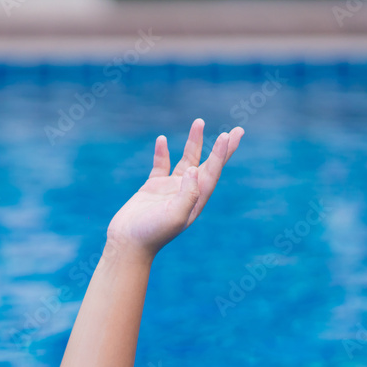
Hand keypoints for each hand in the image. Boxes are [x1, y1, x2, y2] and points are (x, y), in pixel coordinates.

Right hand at [106, 119, 244, 256]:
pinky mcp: (153, 188)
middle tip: (238, 131)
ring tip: (199, 122)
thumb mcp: (174, 215)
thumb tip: (194, 169)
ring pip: (186, 160)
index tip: (229, 136)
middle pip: (208, 164)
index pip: (213, 172)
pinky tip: (162, 140)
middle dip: (222, 148)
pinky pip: (161, 165)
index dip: (221, 154)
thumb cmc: (152, 233)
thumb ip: (187, 193)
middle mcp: (187, 192)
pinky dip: (162, 152)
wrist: (128, 244)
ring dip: (194, 142)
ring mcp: (170, 189)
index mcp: (196, 200)